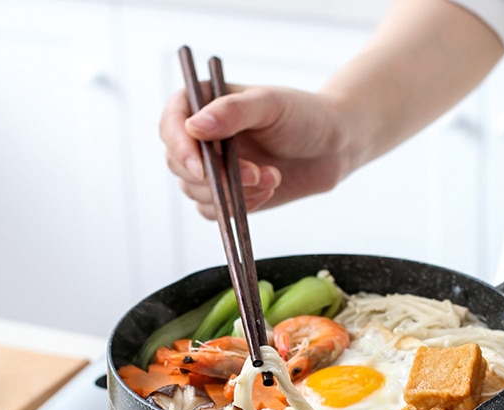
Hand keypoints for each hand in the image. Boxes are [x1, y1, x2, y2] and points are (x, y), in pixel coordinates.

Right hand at [159, 83, 352, 216]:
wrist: (332, 147)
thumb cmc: (303, 116)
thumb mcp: (270, 105)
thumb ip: (233, 112)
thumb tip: (194, 126)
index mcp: (202, 103)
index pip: (171, 124)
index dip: (180, 148)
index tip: (200, 168)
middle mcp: (200, 136)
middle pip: (179, 165)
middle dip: (216, 177)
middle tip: (256, 173)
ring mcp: (213, 168)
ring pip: (196, 193)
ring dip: (232, 193)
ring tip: (272, 178)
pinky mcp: (227, 194)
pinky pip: (214, 212)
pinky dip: (237, 208)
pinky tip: (268, 191)